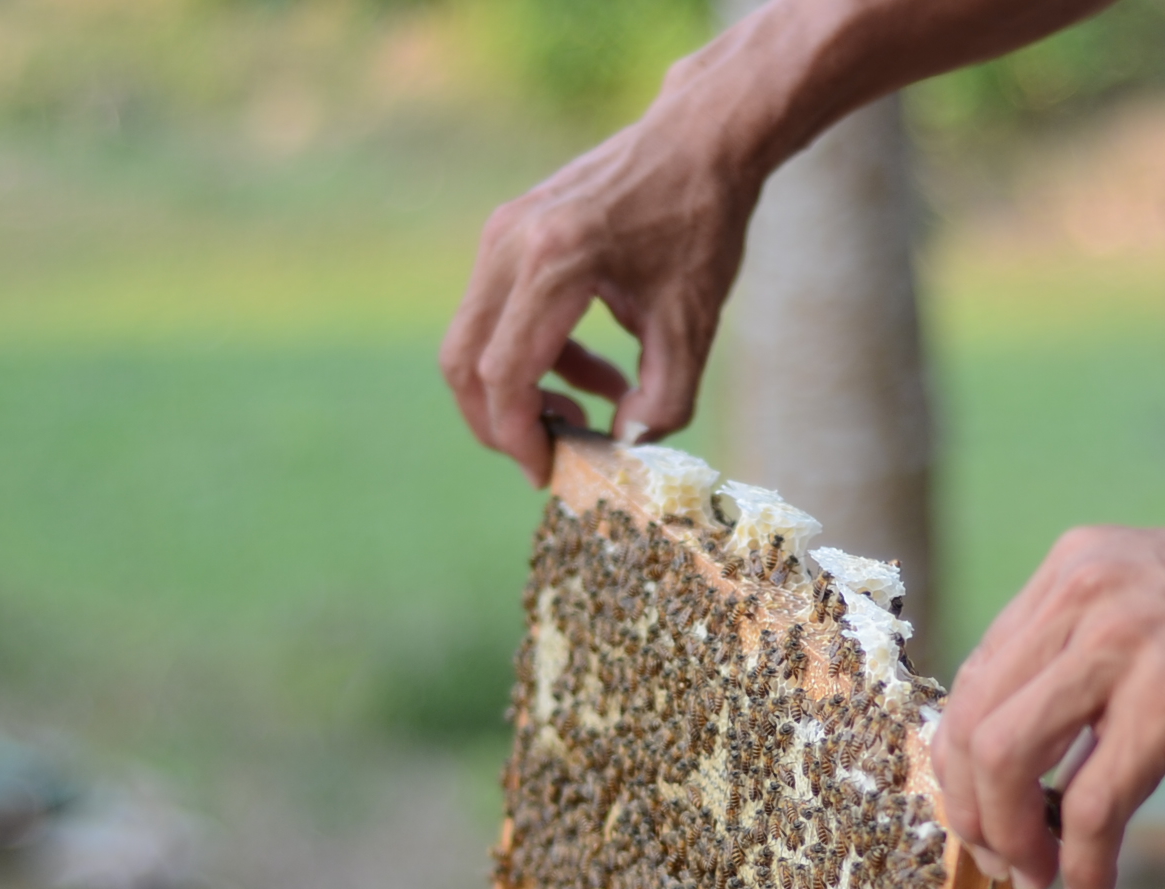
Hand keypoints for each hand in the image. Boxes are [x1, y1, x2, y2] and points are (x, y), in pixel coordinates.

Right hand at [440, 78, 761, 484]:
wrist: (699, 141)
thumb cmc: (701, 224)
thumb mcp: (692, 325)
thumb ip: (662, 401)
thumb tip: (623, 448)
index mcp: (554, 264)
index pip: (504, 374)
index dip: (519, 436)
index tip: (549, 473)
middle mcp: (512, 243)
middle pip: (463, 360)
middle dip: (498, 423)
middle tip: (548, 455)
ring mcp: (503, 232)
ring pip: (474, 339)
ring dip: (520, 390)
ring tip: (585, 414)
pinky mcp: (509, 231)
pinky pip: (498, 312)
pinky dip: (533, 356)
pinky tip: (595, 374)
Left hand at [931, 523, 1164, 888]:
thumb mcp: (1156, 601)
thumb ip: (1089, 649)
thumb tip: (1026, 740)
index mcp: (1073, 568)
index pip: (976, 674)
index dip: (963, 758)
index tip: (981, 810)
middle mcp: (1082, 596)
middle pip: (972, 720)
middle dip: (971, 805)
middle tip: (997, 857)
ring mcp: (1121, 649)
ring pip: (1005, 760)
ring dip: (1008, 836)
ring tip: (1034, 876)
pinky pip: (1090, 807)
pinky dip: (1082, 863)